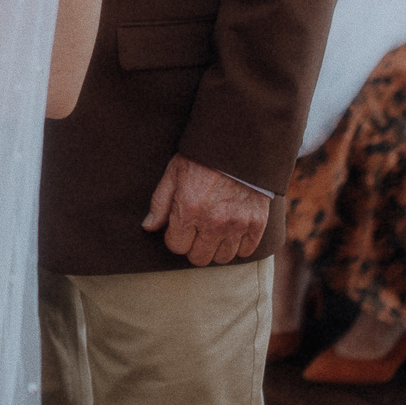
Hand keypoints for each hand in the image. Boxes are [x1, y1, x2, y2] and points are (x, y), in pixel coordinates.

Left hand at [142, 153, 269, 266]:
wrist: (239, 145)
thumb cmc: (202, 158)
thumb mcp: (173, 174)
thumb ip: (160, 203)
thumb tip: (149, 226)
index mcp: (189, 209)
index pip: (176, 246)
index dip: (175, 237)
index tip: (180, 226)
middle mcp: (213, 221)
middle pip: (199, 258)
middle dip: (194, 246)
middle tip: (197, 230)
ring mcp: (237, 224)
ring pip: (222, 258)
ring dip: (216, 247)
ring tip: (215, 229)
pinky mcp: (256, 224)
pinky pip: (245, 252)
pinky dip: (238, 245)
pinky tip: (232, 230)